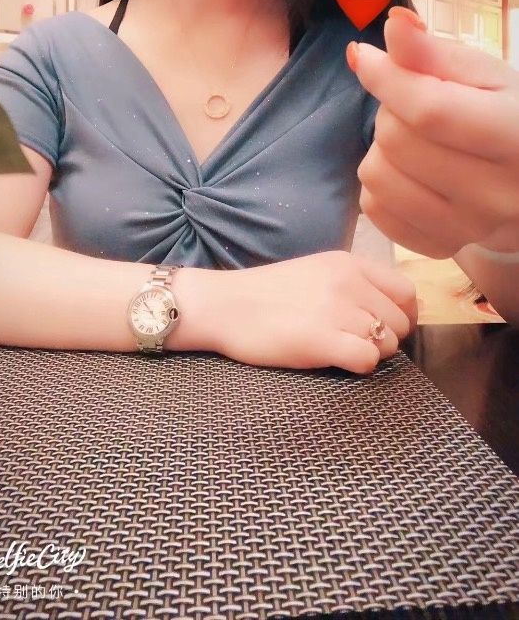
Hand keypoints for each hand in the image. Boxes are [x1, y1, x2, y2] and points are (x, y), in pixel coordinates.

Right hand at [217, 250, 416, 372]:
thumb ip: (351, 283)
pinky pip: (368, 359)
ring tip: (341, 350)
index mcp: (348, 263)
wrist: (223, 305)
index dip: (404, 315)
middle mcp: (348, 282)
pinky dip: (360, 366)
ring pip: (387, 342)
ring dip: (371, 353)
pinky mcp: (322, 340)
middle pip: (399, 321)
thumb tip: (387, 309)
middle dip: (386, 338)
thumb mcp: (315, 271)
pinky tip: (336, 360)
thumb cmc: (265, 293)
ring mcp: (336, 310)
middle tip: (357, 344)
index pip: (405, 290)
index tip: (387, 329)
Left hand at [351, 7, 518, 258]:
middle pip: (397, 141)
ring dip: (383, 148)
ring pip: (378, 177)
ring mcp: (470, 229)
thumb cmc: (508, 116)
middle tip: (413, 104)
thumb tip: (393, 26)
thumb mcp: (485, 76)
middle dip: (391, 110)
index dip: (387, 78)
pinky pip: (375, 210)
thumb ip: (435, 53)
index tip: (367, 57)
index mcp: (518, 137)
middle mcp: (499, 193)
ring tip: (414, 139)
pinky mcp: (440, 247)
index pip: (430, 110)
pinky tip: (410, 172)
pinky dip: (381, 184)